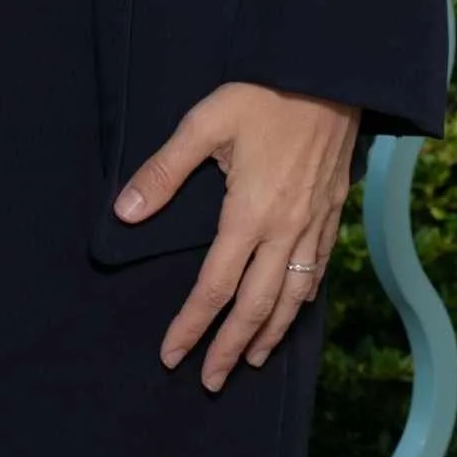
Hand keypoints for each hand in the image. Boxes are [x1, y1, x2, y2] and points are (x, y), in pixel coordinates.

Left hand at [113, 82, 357, 388]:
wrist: (328, 75)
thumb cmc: (262, 96)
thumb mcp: (205, 123)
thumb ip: (164, 171)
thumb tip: (125, 212)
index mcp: (249, 215)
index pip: (215, 287)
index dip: (191, 325)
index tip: (172, 354)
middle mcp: (284, 232)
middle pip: (255, 308)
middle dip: (230, 349)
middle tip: (209, 380)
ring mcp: (313, 227)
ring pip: (291, 299)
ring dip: (269, 335)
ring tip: (251, 361)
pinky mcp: (331, 215)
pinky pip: (316, 273)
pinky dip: (301, 302)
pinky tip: (292, 310)